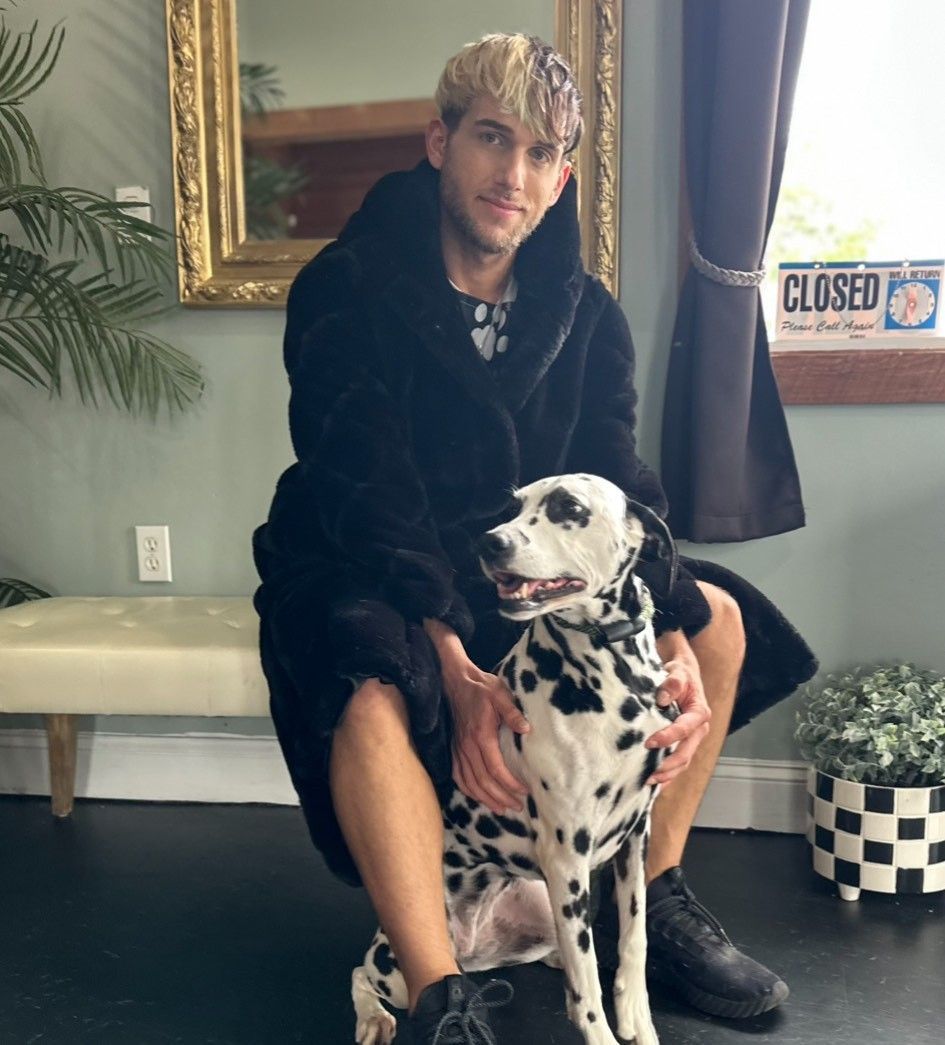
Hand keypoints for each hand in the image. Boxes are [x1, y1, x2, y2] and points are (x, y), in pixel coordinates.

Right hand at [444, 659, 530, 814]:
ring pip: (470, 783)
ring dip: (486, 799)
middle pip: (483, 782)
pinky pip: (458, 777)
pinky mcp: (454, 750)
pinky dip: (469, 791)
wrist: (456, 682)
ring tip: (502, 809)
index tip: (524, 791)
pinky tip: (480, 797)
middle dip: (501, 797)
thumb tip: (526, 729)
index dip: (510, 784)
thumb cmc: (482, 688)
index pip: (496, 769)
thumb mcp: (500, 694)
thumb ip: (512, 712)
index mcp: (481, 736)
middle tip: (517, 807)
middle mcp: (467, 747)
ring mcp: (458, 750)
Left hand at [644, 655, 710, 785]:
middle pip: (685, 753)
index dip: (668, 738)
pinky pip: (678, 763)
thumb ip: (672, 682)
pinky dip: (668, 774)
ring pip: (683, 762)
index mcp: (699, 713)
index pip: (684, 729)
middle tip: (648, 773)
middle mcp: (698, 730)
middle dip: (668, 765)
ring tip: (648, 781)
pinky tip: (655, 784)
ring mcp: (692, 739)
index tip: (649, 743)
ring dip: (667, 774)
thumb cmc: (680, 674)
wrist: (682, 675)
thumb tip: (663, 698)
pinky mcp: (684, 743)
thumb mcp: (678, 672)